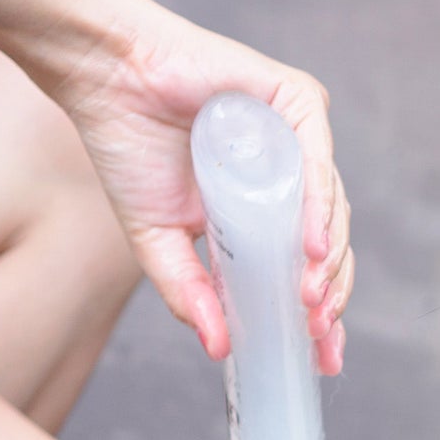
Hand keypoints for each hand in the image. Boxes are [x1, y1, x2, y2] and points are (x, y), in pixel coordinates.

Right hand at [55, 5, 351, 371]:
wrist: (105, 80)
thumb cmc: (131, 153)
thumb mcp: (160, 245)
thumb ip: (190, 295)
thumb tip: (219, 349)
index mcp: (267, 216)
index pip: (310, 272)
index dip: (323, 317)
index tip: (325, 358)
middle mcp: (291, 179)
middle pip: (331, 247)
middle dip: (330, 296)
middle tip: (315, 330)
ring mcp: (296, 142)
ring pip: (334, 209)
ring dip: (329, 261)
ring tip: (311, 298)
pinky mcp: (294, 104)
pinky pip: (319, 161)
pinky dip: (320, 206)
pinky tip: (313, 246)